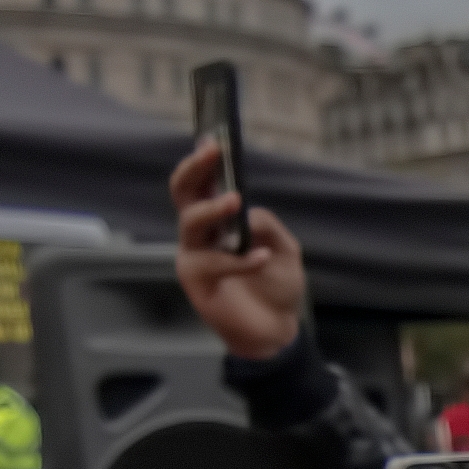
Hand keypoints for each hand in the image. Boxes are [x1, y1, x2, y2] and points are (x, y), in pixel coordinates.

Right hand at [169, 137, 306, 357]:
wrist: (276, 330)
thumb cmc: (275, 284)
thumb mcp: (285, 248)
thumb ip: (267, 225)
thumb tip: (247, 212)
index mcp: (217, 219)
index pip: (201, 183)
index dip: (202, 160)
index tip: (213, 138)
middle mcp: (200, 234)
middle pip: (183, 193)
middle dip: (194, 169)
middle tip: (212, 151)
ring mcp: (194, 257)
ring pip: (190, 224)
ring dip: (212, 209)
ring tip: (235, 200)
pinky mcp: (196, 283)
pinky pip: (212, 263)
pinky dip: (238, 259)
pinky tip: (260, 257)